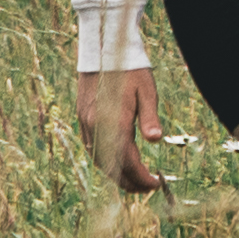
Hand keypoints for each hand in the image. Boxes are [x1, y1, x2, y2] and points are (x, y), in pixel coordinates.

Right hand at [73, 64, 159, 194]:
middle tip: (147, 189)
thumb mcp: (147, 90)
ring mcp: (87, 123)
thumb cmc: (130, 68)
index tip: (155, 185)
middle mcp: (97, 126)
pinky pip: (92, 149)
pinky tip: (116, 162)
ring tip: (133, 180)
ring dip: (116, 175)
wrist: (103, 48)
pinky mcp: (83, 118)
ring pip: (99, 161)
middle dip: (129, 183)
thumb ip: (150, 117)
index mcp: (115, 122)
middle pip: (112, 167)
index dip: (141, 178)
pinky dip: (105, 162)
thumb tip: (156, 140)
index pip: (128, 162)